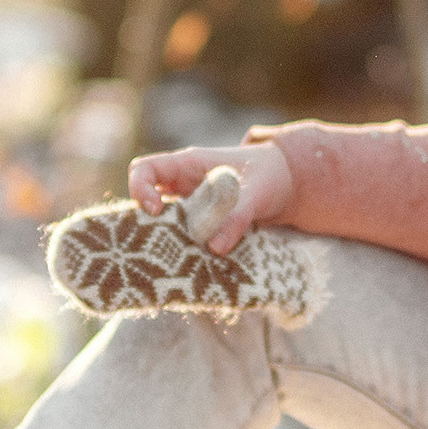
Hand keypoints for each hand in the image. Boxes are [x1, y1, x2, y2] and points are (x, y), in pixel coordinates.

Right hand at [128, 143, 292, 253]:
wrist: (287, 185)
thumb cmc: (269, 175)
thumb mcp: (257, 192)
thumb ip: (237, 216)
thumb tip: (214, 248)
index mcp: (188, 164)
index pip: (145, 169)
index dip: (140, 189)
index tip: (155, 211)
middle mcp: (182, 184)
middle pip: (146, 199)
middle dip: (147, 223)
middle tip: (163, 242)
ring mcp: (190, 204)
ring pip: (162, 222)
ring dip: (166, 239)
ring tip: (180, 258)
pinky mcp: (201, 224)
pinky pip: (182, 236)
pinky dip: (185, 249)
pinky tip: (196, 264)